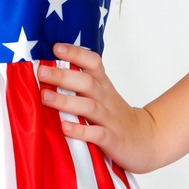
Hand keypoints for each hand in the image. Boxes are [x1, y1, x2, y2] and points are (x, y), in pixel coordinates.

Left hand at [37, 42, 162, 173]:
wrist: (147, 140)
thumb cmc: (116, 116)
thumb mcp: (103, 95)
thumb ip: (82, 83)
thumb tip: (50, 70)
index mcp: (104, 86)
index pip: (93, 63)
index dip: (75, 53)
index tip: (56, 47)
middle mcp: (106, 99)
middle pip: (86, 82)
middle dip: (63, 76)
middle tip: (42, 71)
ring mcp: (110, 119)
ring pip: (89, 106)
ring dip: (66, 101)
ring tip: (45, 97)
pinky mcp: (113, 140)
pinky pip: (97, 134)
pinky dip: (81, 130)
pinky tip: (64, 127)